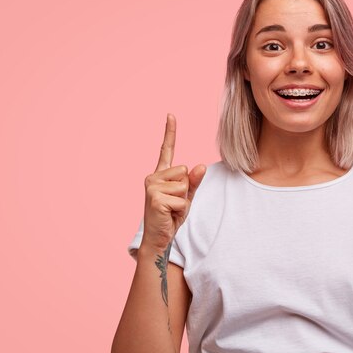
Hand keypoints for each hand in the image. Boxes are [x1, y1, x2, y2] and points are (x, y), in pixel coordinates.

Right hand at [141, 113, 205, 251]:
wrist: (159, 238)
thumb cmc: (171, 216)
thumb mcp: (187, 197)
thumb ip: (193, 182)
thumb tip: (201, 166)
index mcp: (161, 174)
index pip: (167, 149)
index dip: (170, 132)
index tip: (171, 114)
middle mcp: (153, 176)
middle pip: (184, 171)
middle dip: (185, 190)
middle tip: (174, 203)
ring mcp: (152, 186)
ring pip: (184, 185)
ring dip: (183, 201)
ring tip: (171, 209)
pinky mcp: (154, 198)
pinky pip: (182, 200)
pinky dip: (181, 210)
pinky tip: (168, 214)